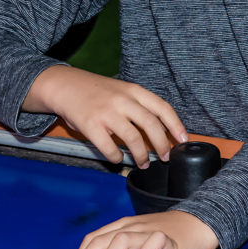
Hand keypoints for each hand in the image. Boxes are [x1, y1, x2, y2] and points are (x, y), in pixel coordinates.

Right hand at [25, 65, 186, 167]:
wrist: (64, 85)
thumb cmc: (96, 91)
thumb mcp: (121, 90)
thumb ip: (138, 106)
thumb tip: (160, 131)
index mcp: (134, 91)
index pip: (162, 108)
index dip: (176, 126)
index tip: (183, 140)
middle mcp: (123, 100)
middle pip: (151, 125)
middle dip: (162, 145)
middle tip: (165, 157)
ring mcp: (107, 112)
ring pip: (133, 139)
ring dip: (142, 155)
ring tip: (143, 163)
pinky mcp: (91, 125)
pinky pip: (109, 148)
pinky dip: (117, 157)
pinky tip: (118, 159)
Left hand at [73, 210, 219, 248]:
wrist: (199, 226)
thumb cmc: (167, 237)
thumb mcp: (137, 244)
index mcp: (122, 228)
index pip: (93, 238)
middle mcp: (132, 227)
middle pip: (101, 239)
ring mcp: (149, 232)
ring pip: (121, 238)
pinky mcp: (168, 239)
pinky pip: (154, 241)